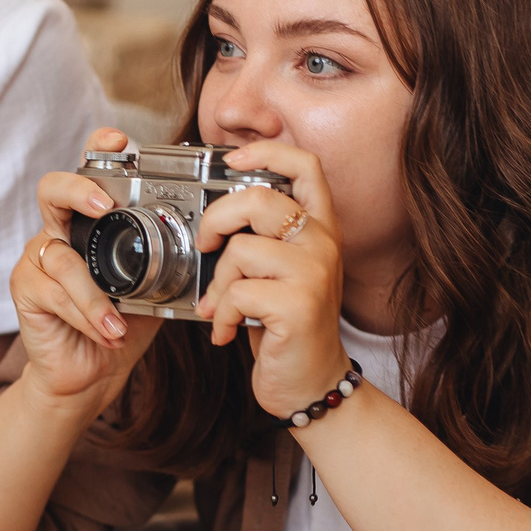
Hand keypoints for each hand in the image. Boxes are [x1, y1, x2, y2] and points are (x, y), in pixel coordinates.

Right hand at [11, 128, 161, 403]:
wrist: (89, 374)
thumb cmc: (122, 324)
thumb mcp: (155, 290)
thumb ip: (172, 266)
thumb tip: (215, 250)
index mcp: (93, 222)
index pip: (92, 171)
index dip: (100, 148)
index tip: (121, 140)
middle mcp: (61, 231)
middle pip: (52, 189)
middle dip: (78, 189)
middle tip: (102, 203)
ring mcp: (39, 258)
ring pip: (62, 258)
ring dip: (94, 296)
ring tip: (119, 323)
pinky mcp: (26, 288)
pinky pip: (55, 292)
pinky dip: (85, 314)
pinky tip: (107, 332)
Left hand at [192, 140, 351, 415]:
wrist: (310, 381)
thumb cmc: (286, 322)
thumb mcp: (280, 269)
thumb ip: (260, 235)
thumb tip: (211, 213)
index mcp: (319, 226)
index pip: (305, 164)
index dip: (266, 150)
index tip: (232, 158)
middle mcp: (323, 242)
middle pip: (257, 198)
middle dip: (216, 220)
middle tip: (207, 244)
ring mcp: (315, 272)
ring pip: (241, 250)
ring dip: (218, 283)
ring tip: (222, 306)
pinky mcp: (300, 305)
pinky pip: (237, 293)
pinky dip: (223, 315)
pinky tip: (229, 331)